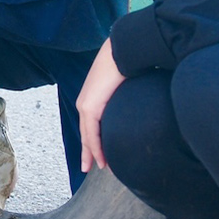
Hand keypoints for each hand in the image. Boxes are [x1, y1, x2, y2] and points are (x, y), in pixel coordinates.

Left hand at [75, 38, 125, 172]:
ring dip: (93, 153)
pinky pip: (92, 133)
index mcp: (90, 97)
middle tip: (88, 166)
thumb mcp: (121, 86)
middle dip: (88, 151)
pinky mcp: (90, 107)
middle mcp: (84, 102)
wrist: (120, 52)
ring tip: (98, 166)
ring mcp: (85, 105)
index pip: (89, 124)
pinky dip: (95, 148)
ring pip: (87, 136)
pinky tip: (100, 159)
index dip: (92, 139)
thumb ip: (122, 98)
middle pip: (85, 132)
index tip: (97, 153)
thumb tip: (134, 104)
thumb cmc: (125, 65)